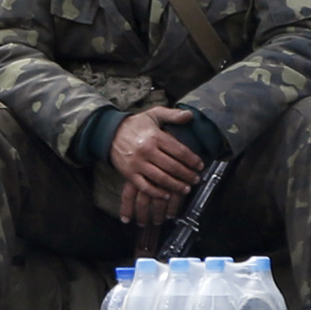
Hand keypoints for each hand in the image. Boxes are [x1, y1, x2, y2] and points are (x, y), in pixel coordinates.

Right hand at [107, 107, 204, 223]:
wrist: (110, 133)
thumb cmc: (136, 125)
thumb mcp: (153, 114)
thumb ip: (172, 115)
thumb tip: (190, 115)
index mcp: (155, 136)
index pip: (179, 150)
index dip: (192, 160)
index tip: (200, 165)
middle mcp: (146, 150)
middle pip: (172, 166)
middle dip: (187, 175)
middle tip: (196, 179)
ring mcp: (137, 164)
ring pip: (161, 178)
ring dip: (176, 186)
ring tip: (186, 189)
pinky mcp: (129, 174)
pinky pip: (145, 187)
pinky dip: (157, 193)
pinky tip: (168, 195)